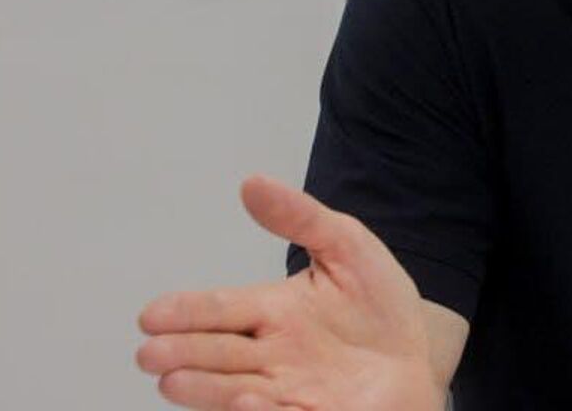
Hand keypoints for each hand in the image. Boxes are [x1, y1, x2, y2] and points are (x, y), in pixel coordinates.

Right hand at [137, 175, 444, 410]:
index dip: (185, 311)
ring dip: (204, 389)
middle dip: (181, 353)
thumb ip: (300, 217)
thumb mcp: (347, 246)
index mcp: (272, 310)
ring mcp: (288, 390)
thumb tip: (252, 183)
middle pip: (216, 352)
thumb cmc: (379, 304)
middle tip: (150, 354)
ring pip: (234, 390)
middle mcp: (271, 354)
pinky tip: (243, 402)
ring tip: (172, 382)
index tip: (151, 315)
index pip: (220, 308)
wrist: (421, 355)